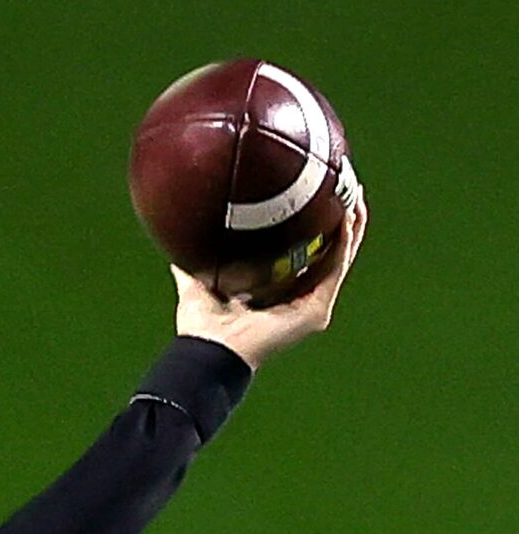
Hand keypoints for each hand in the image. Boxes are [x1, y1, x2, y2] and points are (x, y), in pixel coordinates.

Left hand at [172, 189, 368, 370]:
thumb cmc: (200, 328)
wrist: (208, 350)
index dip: (313, 226)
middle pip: (329, 252)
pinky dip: (344, 242)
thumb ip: (192, 266)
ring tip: (355, 193)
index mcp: (275, 294)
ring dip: (352, 225)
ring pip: (339, 258)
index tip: (317, 192)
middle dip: (341, 218)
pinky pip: (335, 269)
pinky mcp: (316, 312)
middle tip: (345, 184)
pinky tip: (348, 216)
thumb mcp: (197, 285)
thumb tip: (178, 245)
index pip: (303, 255)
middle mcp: (297, 300)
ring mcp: (310, 307)